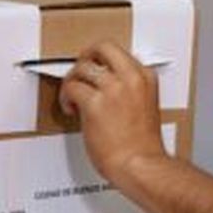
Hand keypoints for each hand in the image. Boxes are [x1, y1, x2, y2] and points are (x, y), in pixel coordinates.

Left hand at [59, 42, 168, 183]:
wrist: (140, 165)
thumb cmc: (143, 146)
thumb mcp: (146, 107)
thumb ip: (130, 92)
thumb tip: (107, 87)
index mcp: (145, 78)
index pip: (120, 53)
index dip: (103, 61)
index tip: (96, 69)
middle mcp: (130, 78)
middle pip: (102, 47)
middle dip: (87, 56)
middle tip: (80, 70)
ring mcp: (112, 89)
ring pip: (82, 67)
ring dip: (73, 80)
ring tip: (72, 96)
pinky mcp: (94, 103)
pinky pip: (71, 88)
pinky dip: (66, 98)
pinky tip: (70, 109)